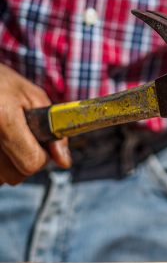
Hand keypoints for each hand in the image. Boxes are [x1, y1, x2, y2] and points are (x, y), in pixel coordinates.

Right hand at [0, 64, 70, 185]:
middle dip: (25, 161)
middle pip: (16, 175)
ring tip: (5, 138)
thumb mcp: (34, 97)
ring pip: (2, 179)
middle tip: (20, 138)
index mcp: (3, 117)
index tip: (41, 144)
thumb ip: (54, 131)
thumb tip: (64, 162)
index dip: (43, 157)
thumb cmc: (3, 83)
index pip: (32, 162)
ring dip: (8, 165)